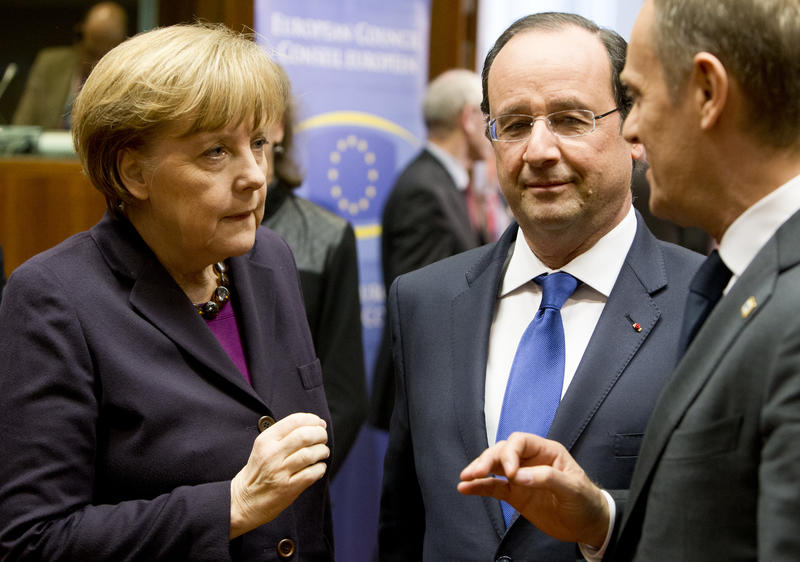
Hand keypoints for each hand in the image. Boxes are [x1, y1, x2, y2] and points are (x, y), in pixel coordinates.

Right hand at [230, 412, 328, 537]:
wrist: (244, 500)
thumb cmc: (259, 471)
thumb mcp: (263, 447)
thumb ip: (284, 435)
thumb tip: (315, 424)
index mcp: (265, 440)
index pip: (294, 421)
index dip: (312, 420)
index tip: (319, 423)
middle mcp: (272, 454)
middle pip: (304, 436)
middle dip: (320, 434)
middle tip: (323, 437)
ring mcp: (280, 472)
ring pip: (310, 454)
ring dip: (322, 451)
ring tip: (323, 452)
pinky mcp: (288, 488)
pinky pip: (312, 473)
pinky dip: (320, 468)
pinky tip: (319, 467)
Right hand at [457, 432, 608, 547]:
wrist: (589, 525)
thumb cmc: (586, 501)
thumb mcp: (573, 488)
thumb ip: (547, 478)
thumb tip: (519, 476)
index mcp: (546, 451)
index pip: (520, 442)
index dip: (510, 453)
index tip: (509, 472)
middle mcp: (530, 461)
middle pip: (502, 452)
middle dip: (487, 460)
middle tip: (476, 472)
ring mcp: (521, 478)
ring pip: (494, 467)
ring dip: (479, 471)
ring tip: (465, 478)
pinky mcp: (515, 495)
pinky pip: (493, 488)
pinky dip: (479, 487)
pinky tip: (466, 488)